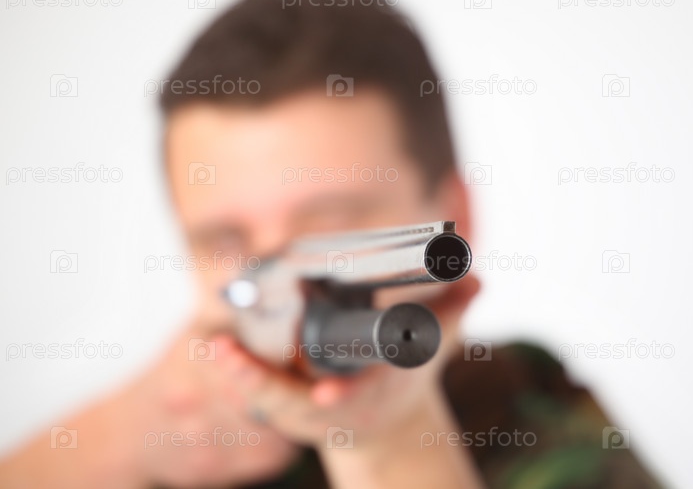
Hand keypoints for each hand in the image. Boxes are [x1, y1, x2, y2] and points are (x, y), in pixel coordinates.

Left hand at [216, 275, 484, 487]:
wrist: (382, 416)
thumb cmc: (403, 375)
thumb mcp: (432, 348)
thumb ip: (451, 312)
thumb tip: (477, 279)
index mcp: (373, 395)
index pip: (358, 398)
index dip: (342, 398)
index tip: (326, 398)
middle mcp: (335, 406)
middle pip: (293, 404)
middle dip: (263, 385)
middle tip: (230, 356)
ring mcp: (306, 408)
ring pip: (265, 399)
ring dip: (239, 376)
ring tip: (214, 348)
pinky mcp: (286, 402)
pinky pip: (257, 391)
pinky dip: (237, 373)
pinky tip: (214, 348)